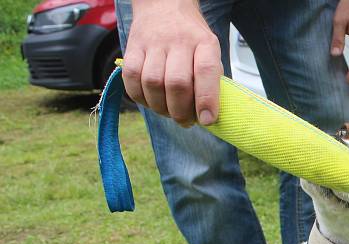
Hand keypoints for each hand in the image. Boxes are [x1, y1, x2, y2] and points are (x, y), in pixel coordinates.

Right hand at [122, 0, 221, 126]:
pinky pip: (131, 78)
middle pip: (177, 83)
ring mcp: (153, 43)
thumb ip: (211, 80)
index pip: (207, 71)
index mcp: (205, 43)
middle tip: (185, 120)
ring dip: (160, 107)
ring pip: (152, 83)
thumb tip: (207, 115)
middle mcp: (179, 41)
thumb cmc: (191, 37)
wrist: (164, 6)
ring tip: (168, 111)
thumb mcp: (210, 51)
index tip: (207, 120)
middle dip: (181, 111)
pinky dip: (140, 97)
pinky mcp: (132, 47)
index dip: (206, 99)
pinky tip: (150, 101)